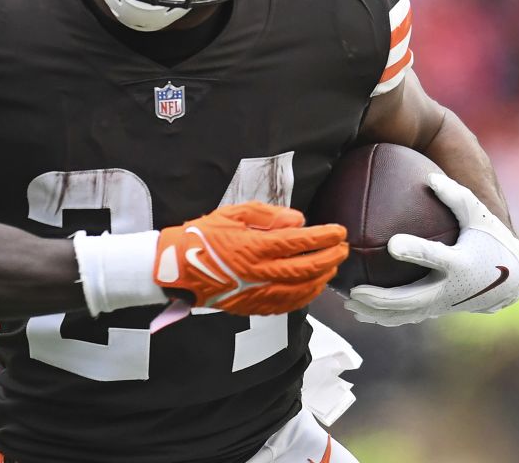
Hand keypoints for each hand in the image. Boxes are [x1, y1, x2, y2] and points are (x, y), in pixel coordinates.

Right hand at [154, 202, 347, 315]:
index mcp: (254, 246)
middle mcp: (260, 272)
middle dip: (330, 257)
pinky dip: (306, 296)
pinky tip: (313, 287)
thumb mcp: (231, 214)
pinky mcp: (253, 305)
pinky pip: (288, 304)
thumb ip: (266, 215)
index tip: (338, 231)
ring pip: (301, 288)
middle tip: (342, 248)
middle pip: (307, 267)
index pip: (299, 242)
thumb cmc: (201, 238)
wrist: (176, 269)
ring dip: (322, 277)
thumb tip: (298, 221)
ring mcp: (258, 292)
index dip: (323, 237)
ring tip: (332, 266)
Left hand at [345, 173, 518, 325]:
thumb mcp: (479, 217)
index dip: (416, 252)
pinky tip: (360, 313)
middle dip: (382, 298)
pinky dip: (383, 318)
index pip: (436, 257)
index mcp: (460, 263)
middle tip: (355, 291)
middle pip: (412, 299)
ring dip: (376, 312)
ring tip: (349, 304)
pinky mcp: (436, 310)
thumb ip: (457, 197)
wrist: (511, 281)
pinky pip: (406, 317)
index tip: (393, 244)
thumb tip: (430, 177)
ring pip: (404, 314)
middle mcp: (449, 289)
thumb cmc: (490, 241)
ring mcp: (441, 304)